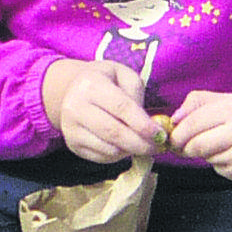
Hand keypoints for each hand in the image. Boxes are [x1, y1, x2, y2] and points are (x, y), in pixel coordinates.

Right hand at [42, 57, 159, 162]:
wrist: (71, 89)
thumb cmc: (105, 81)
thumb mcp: (123, 75)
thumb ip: (136, 94)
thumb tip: (145, 123)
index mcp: (91, 85)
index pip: (121, 108)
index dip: (142, 124)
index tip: (160, 134)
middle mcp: (75, 107)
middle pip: (113, 132)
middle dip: (140, 143)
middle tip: (158, 146)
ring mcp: (71, 128)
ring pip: (108, 148)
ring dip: (131, 151)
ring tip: (144, 145)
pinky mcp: (72, 144)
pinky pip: (101, 157)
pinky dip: (119, 155)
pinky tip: (126, 146)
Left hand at [167, 88, 231, 182]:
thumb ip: (204, 103)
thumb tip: (174, 118)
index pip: (193, 122)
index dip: (178, 130)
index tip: (173, 133)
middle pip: (195, 144)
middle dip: (186, 145)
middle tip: (186, 142)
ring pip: (205, 157)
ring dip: (207, 152)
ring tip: (228, 141)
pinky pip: (219, 168)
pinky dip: (221, 161)